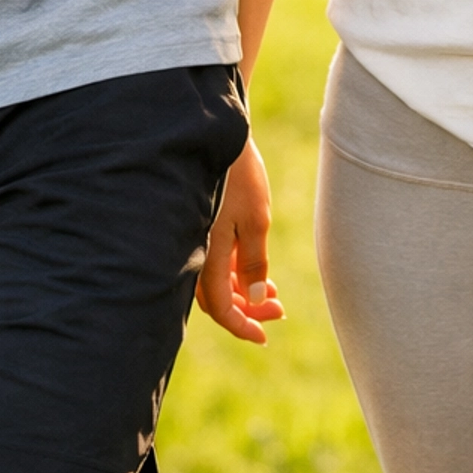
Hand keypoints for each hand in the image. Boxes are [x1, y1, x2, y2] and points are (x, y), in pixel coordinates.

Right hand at [196, 136, 284, 343]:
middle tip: (277, 310)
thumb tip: (254, 298)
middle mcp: (195, 253)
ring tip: (272, 292)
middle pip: (217, 299)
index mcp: (207, 256)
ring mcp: (196, 240)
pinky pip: (213, 263)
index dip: (243, 326)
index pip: (221, 309)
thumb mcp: (256, 219)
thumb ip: (254, 262)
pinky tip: (255, 272)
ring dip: (242, 291)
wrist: (216, 136)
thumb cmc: (237, 176)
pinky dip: (234, 272)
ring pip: (215, 282)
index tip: (264, 336)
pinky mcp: (200, 227)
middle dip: (247, 309)